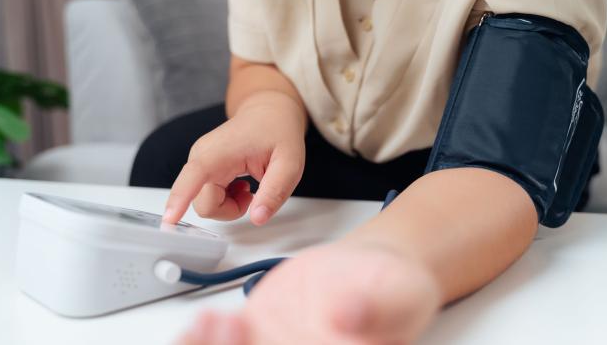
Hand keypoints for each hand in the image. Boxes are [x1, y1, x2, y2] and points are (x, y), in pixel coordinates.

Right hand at [164, 91, 306, 225]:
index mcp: (218, 152)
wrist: (268, 113)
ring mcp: (199, 163)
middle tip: (253, 194)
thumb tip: (258, 218)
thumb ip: (275, 191)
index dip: (179, 201)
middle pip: (204, 204)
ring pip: (205, 204)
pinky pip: (207, 198)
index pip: (193, 179)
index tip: (169, 221)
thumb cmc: (277, 132)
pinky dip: (226, 200)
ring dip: (229, 206)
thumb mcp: (290, 163)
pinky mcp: (201, 169)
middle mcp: (201, 157)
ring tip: (248, 187)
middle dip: (230, 210)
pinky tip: (240, 185)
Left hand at [176, 243, 441, 344]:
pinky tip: (205, 322)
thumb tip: (348, 316)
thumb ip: (378, 308)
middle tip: (228, 331)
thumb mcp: (402, 293)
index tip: (258, 342)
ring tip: (210, 325)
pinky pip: (223, 342)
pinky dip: (205, 337)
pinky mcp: (256, 334)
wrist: (369, 269)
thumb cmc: (392, 288)